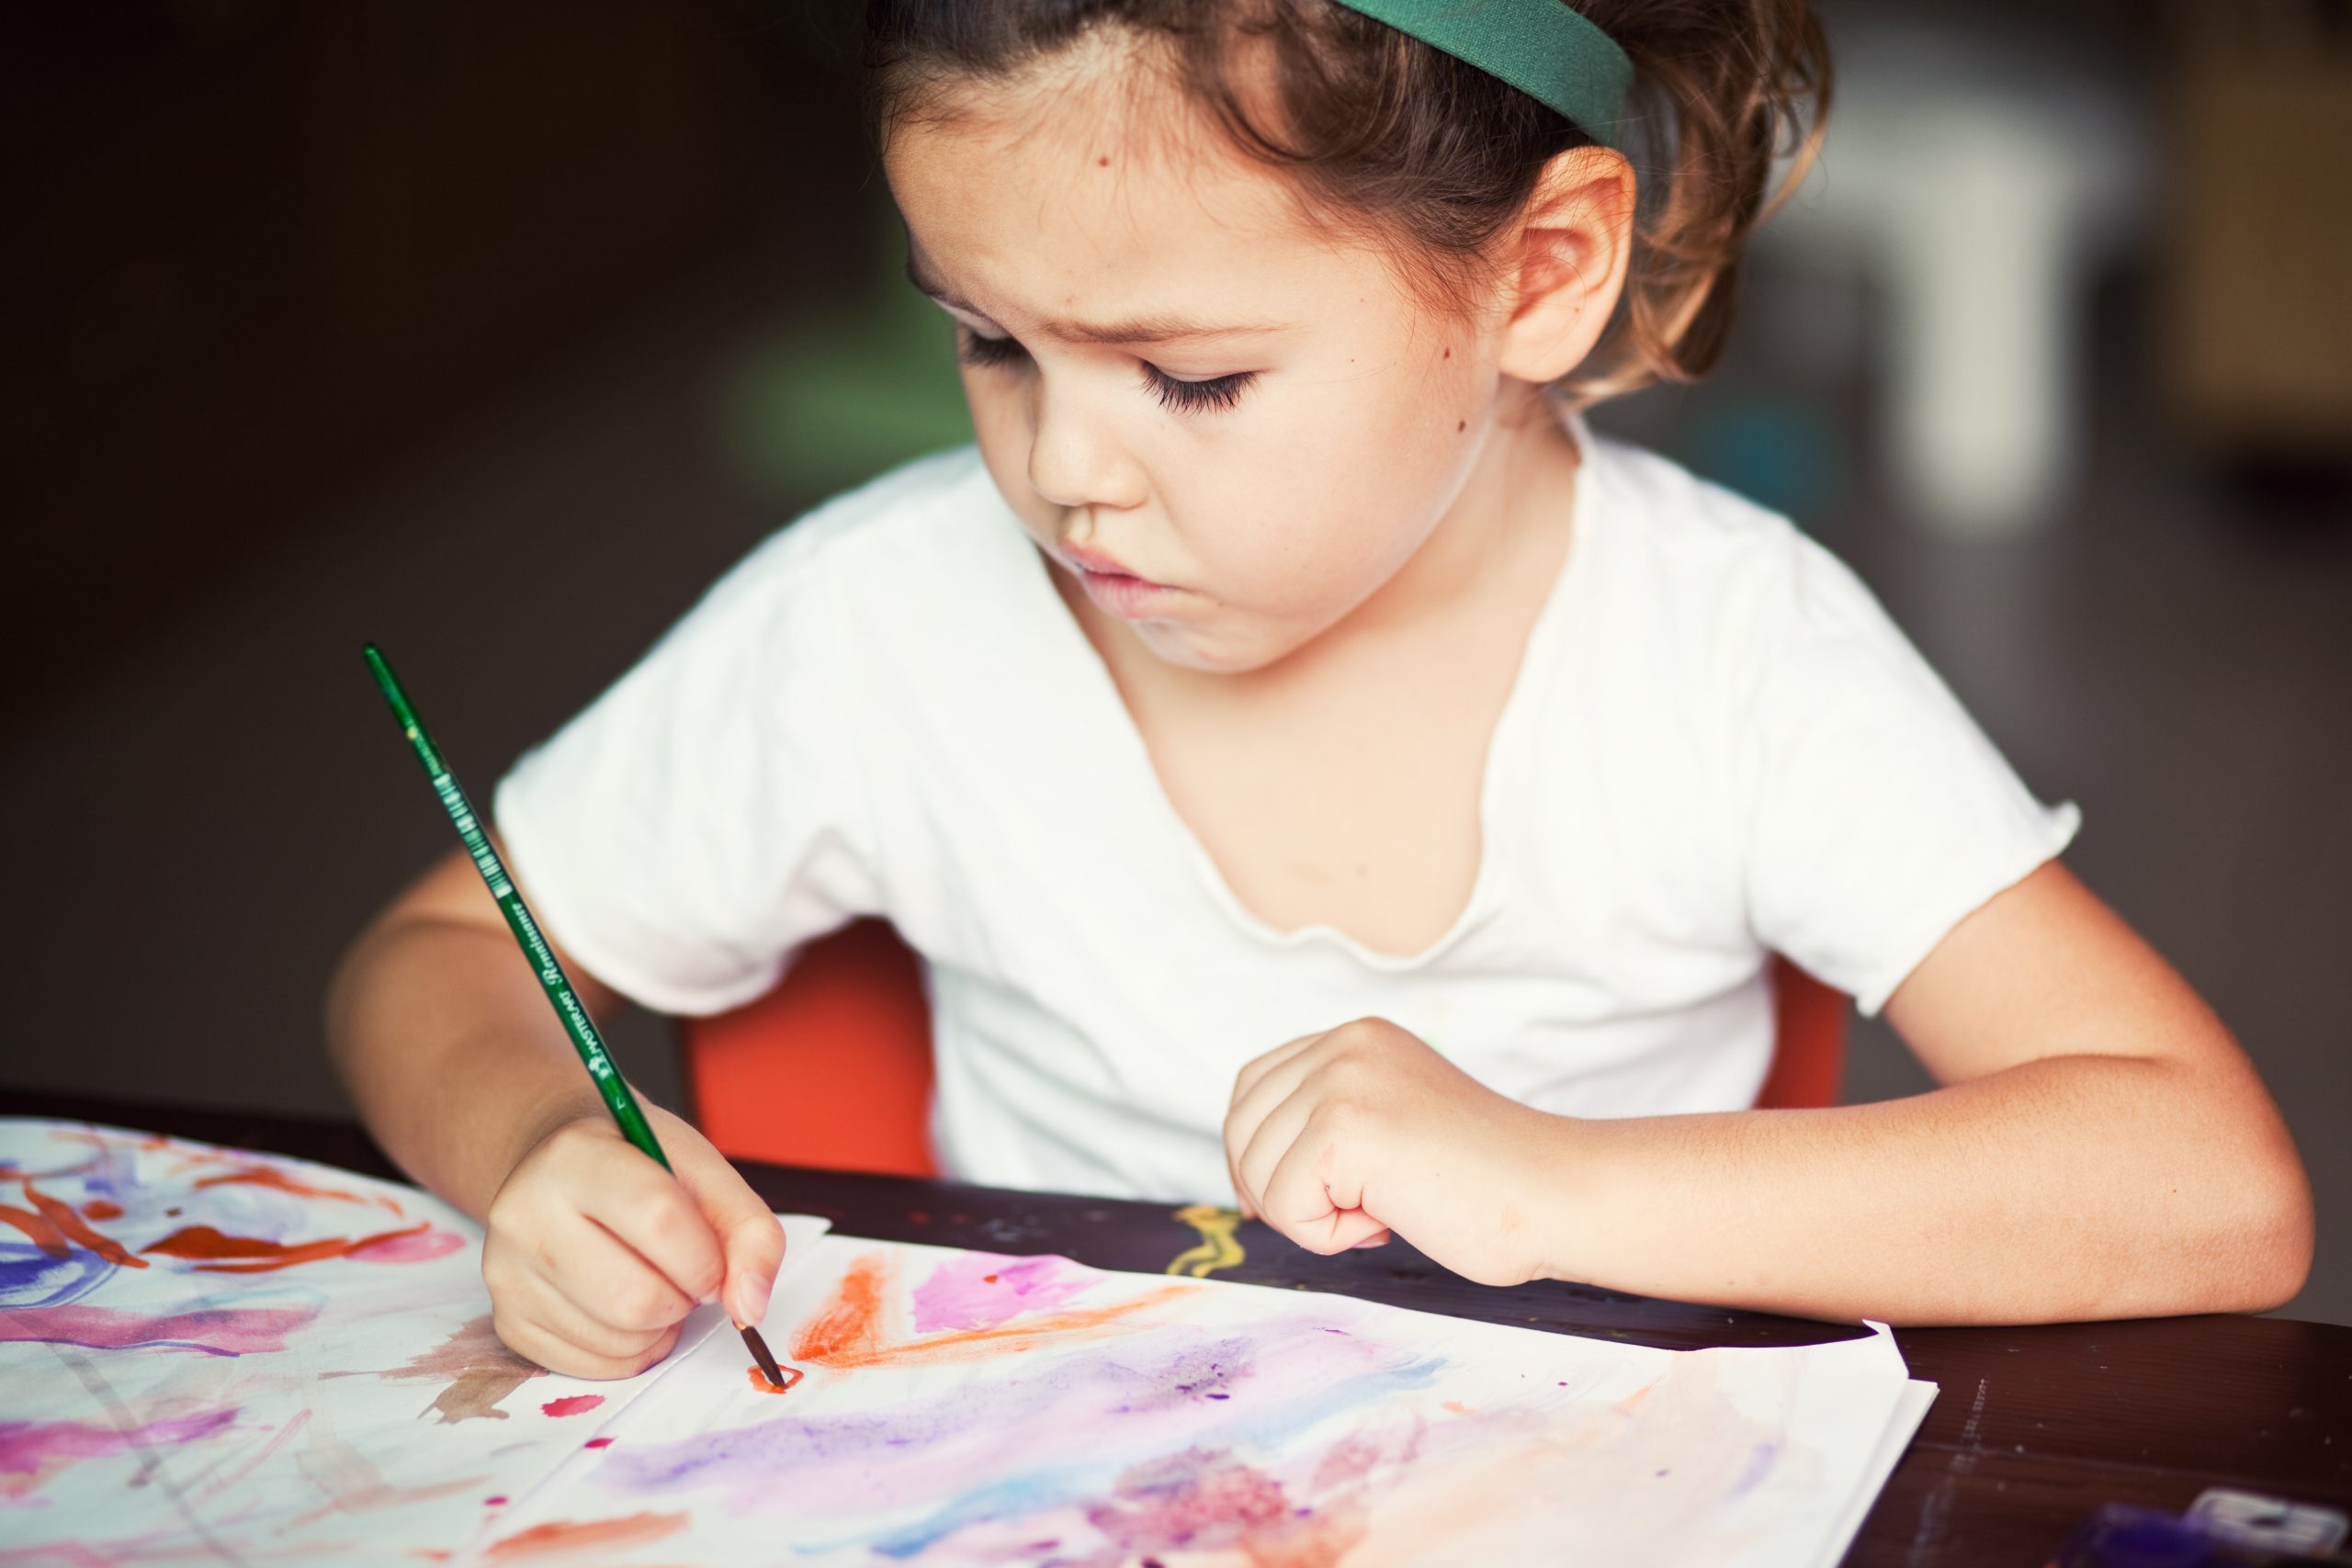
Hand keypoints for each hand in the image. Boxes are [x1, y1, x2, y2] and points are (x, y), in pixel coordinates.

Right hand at [482, 1102, 784, 1378]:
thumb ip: (749, 1232)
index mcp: (576, 1156)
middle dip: (684, 1298)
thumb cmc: (640, 1166)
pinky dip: (630, 1351)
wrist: (562, 1167)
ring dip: (661, 1327)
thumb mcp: (704, 1171)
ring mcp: (506, 1272)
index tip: (717, 1261)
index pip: (659, 1219)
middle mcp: (525, 1213)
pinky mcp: (506, 1320)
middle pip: (636, 1298)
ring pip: (617, 1339)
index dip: (707, 1257)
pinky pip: (591, 1367)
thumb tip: (749, 1309)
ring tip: (653, 1284)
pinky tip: (626, 1311)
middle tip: (684, 1274)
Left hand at [1223, 1017, 1565, 1286]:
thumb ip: (1330, 1123)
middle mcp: (1344, 1045)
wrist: (1556, 1195)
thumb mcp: (1392, 1123)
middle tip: (1346, 1218)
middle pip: (1241, 1128)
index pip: (1253, 1086)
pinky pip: (1285, 1205)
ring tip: (1380, 1215)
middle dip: (1274, 1191)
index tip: (1287, 1201)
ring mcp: (1342, 1080)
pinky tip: (1385, 1224)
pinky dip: (1326, 1237)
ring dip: (1309, 1217)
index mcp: (1355, 1037)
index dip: (1255, 1152)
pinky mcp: (1344, 1128)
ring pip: (1258, 1172)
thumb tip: (1247, 1176)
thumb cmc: (1484, 1181)